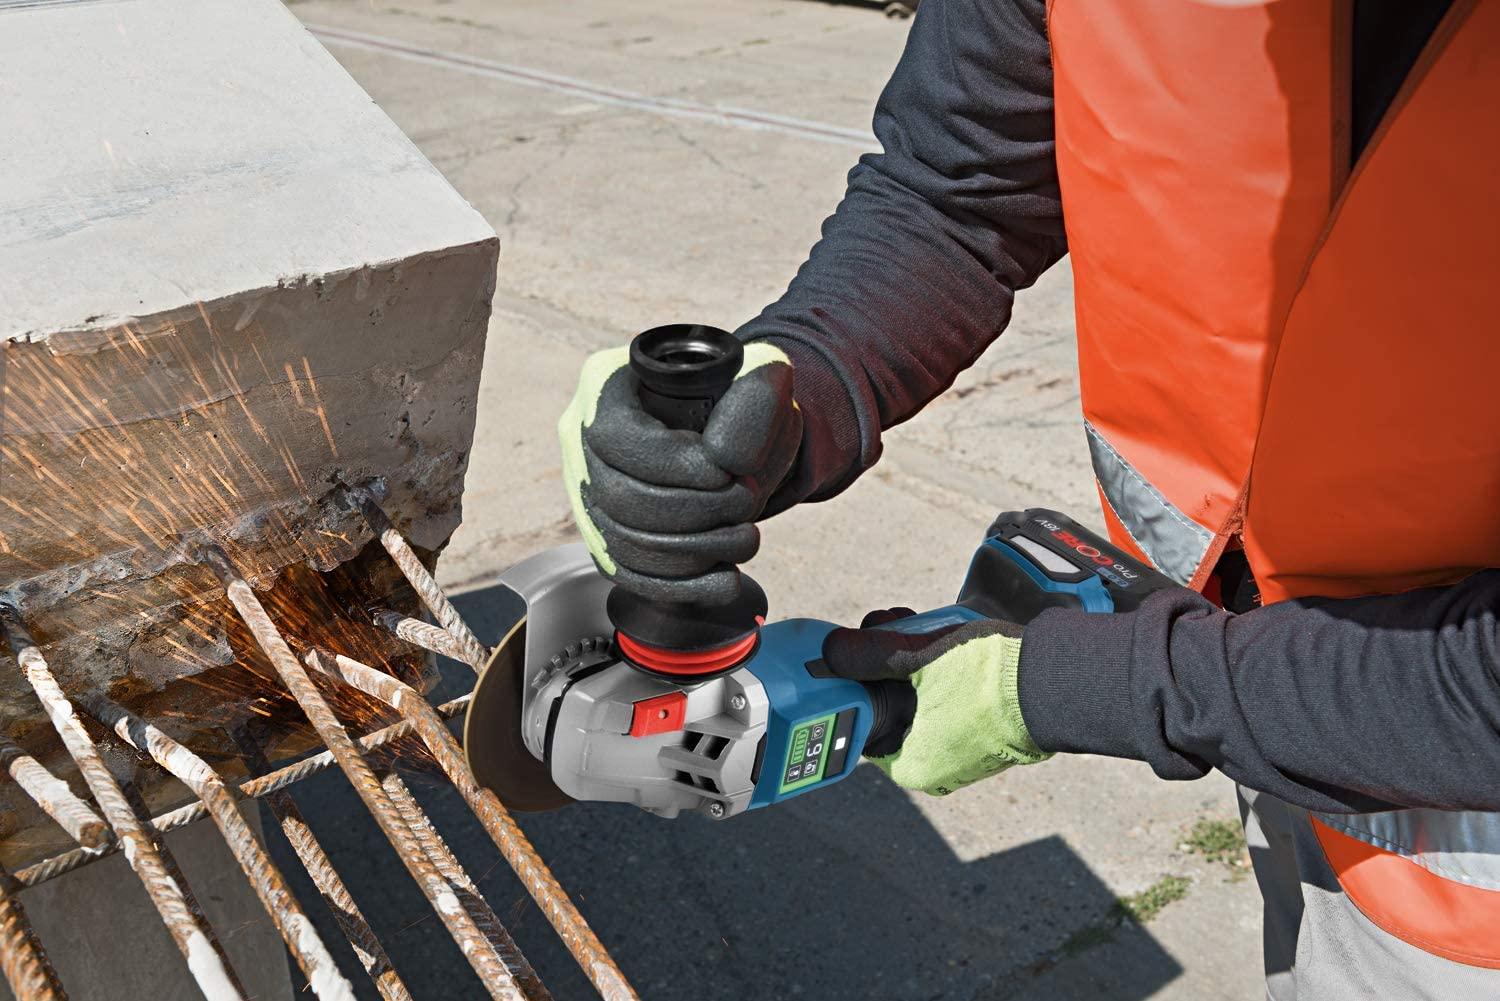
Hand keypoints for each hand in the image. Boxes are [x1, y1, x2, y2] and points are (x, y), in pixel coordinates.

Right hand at [557, 340, 799, 603]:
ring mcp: (586, 491)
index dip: (674, 465)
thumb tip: (728, 462)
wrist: (731, 429)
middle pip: (619, 496)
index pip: (618, 438)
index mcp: (604, 382)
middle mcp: (580, 438)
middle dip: (694, 511)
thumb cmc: (739, 394)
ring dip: (695, 551)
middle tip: (747, 503)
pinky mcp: (602, 536)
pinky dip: (682, 586)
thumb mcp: (760, 376)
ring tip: (747, 537)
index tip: (727, 473)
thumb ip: (755, 401)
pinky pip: (629, 574)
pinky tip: (727, 578)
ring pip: (623, 542)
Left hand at [823, 609, 1050, 795]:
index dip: (855, 682)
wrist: (1057, 681)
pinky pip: (950, 697)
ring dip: (913, 659)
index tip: (856, 651)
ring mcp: (965, 749)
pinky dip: (941, 669)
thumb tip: (832, 651)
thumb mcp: (916, 659)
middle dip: (885, 661)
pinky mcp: (988, 729)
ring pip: (920, 696)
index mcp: (913, 764)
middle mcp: (938, 766)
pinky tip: (942, 637)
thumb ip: (868, 655)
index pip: (863, 724)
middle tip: (889, 626)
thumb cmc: (987, 681)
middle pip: (891, 704)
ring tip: (916, 624)